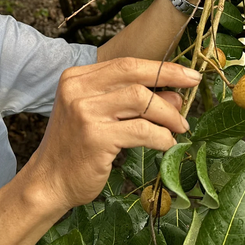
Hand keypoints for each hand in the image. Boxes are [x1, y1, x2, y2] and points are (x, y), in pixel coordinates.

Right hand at [27, 58, 201, 211]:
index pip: (125, 64)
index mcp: (75, 78)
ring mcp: (84, 112)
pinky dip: (161, 136)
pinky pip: (141, 130)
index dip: (160, 66)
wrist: (49, 181)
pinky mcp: (95, 137)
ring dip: (168, 114)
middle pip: (133, 74)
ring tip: (179, 127)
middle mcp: (77, 89)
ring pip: (141, 100)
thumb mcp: (100, 115)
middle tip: (194, 86)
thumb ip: (130, 100)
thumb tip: (175, 96)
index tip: (186, 73)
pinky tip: (167, 143)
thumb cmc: (76, 147)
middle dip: (170, 76)